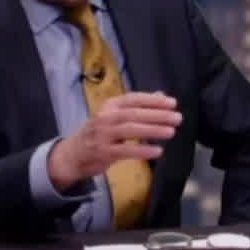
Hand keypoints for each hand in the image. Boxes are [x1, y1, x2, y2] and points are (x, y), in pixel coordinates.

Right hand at [49, 92, 180, 189]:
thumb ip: (137, 107)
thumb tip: (161, 95)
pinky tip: (157, 151)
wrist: (72, 154)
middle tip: (177, 118)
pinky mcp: (103, 152)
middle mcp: (105, 117)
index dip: (153, 100)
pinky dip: (142, 150)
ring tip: (171, 132)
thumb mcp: (114, 116)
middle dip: (157, 115)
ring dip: (152, 130)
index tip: (172, 103)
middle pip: (134, 113)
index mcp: (110, 106)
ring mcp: (103, 135)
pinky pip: (125, 151)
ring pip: (130, 130)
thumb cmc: (98, 134)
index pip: (134, 99)